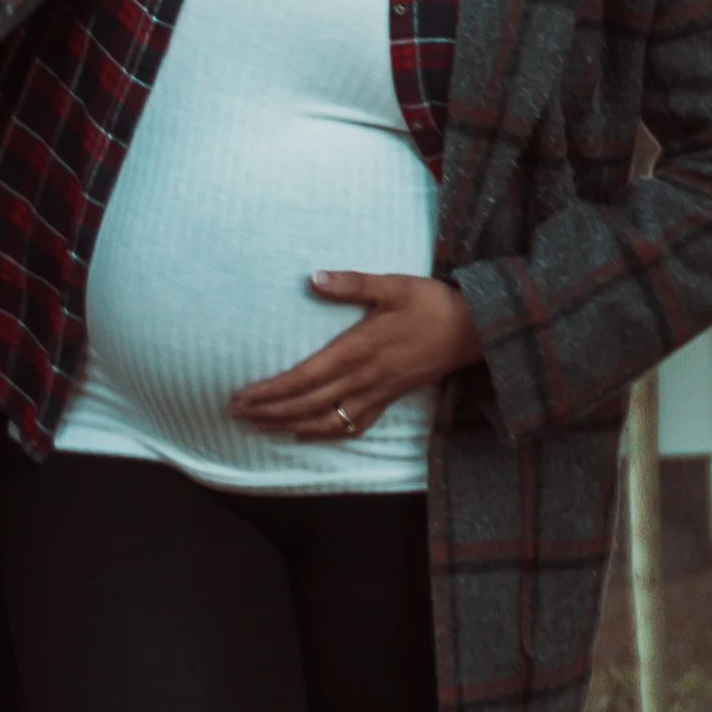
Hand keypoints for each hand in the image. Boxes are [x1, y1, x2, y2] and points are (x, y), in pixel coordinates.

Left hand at [228, 271, 483, 445]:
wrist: (476, 329)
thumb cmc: (432, 303)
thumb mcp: (392, 285)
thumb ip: (351, 284)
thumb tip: (312, 278)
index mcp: (357, 350)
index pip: (302, 379)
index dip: (270, 392)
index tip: (241, 397)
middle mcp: (363, 378)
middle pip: (306, 404)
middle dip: (268, 412)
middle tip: (234, 414)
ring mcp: (377, 393)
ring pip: (326, 420)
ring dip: (289, 426)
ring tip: (260, 427)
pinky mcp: (389, 398)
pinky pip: (353, 425)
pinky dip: (325, 433)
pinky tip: (305, 433)